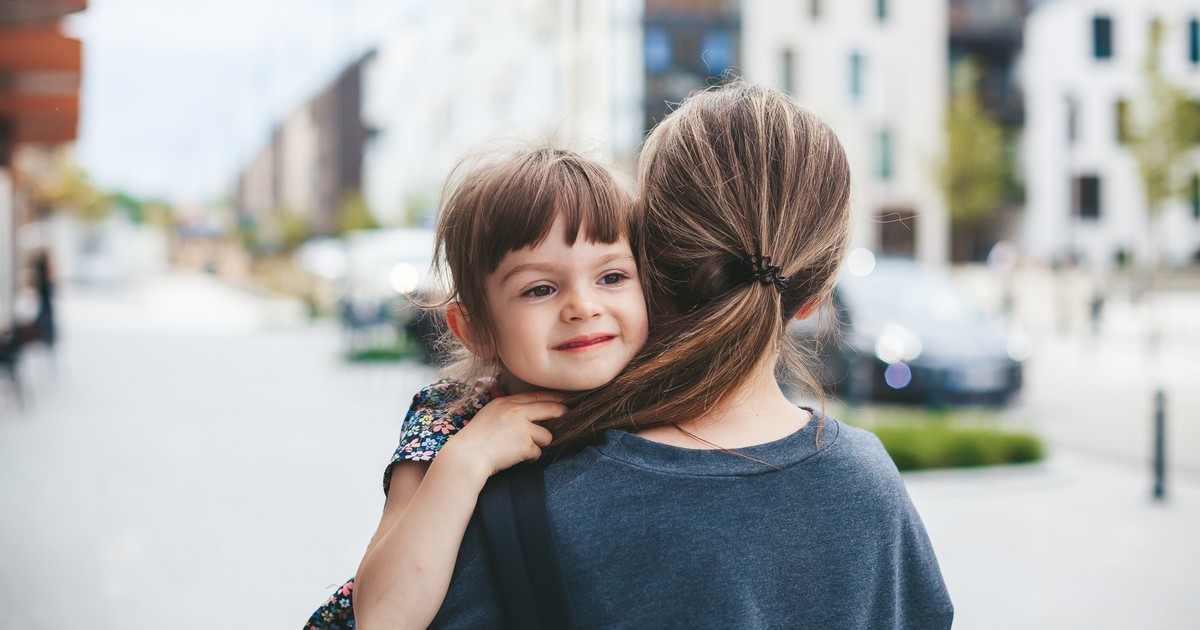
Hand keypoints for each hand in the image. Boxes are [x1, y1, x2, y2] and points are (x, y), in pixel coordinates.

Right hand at [434, 392, 565, 481]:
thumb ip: (507, 412)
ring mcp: (522, 427)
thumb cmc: (474, 440)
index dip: (553, 397)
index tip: (565, 398)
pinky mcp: (525, 444)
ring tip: (522, 449)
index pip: (535, 396)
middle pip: (550, 408)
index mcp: (505, 402)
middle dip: (561, 412)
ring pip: (546, 435)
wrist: (466, 457)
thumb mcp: (489, 415)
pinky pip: (537, 452)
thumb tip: (527, 415)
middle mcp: (515, 411)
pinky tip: (516, 458)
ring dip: (539, 444)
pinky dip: (529, 457)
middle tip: (567, 415)